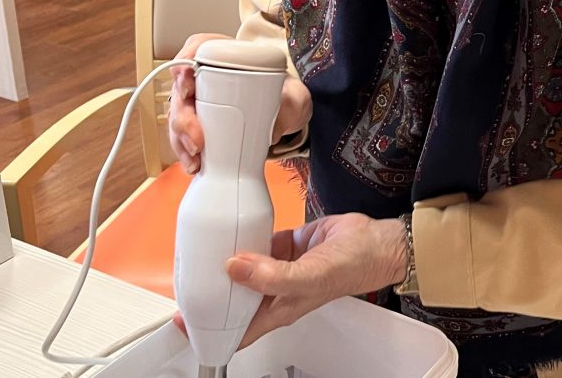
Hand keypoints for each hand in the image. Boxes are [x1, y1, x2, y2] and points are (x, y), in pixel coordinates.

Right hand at [167, 33, 312, 173]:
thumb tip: (275, 121)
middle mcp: (207, 74)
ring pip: (177, 114)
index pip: (199, 46)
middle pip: (181, 88)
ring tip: (195, 157)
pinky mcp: (197, 122)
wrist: (283, 113)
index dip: (186, 61)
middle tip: (197, 138)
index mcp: (228, 55)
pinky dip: (185, 151)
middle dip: (183, 115)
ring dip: (181, 138)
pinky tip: (194, 164)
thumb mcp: (293, 94)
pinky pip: (182, 135)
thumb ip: (291, 101)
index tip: (187, 80)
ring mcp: (199, 99)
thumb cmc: (283, 96)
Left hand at [173, 214, 408, 348]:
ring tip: (201, 252)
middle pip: (233, 299)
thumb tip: (234, 267)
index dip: (209, 331)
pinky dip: (244, 237)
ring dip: (225, 263)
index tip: (184, 322)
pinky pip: (257, 243)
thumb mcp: (310, 277)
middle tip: (185, 280)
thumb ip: (271, 276)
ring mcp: (280, 268)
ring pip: (243, 269)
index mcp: (278, 309)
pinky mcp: (286, 246)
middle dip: (210, 293)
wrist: (376, 241)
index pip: (236, 331)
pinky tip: (233, 230)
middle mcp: (275, 292)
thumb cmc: (353, 267)